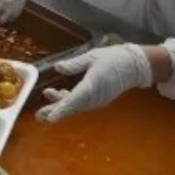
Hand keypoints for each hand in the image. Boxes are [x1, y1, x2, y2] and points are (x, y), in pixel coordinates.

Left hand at [36, 44, 152, 122]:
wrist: (135, 66)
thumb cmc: (113, 58)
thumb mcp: (92, 56)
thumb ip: (74, 64)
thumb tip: (58, 68)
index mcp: (93, 84)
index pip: (75, 99)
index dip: (62, 109)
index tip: (50, 118)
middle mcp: (95, 96)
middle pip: (73, 106)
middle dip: (56, 111)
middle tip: (39, 116)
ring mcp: (98, 100)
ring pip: (76, 106)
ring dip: (61, 105)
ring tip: (46, 101)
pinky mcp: (99, 100)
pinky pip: (82, 104)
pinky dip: (70, 102)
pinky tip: (61, 95)